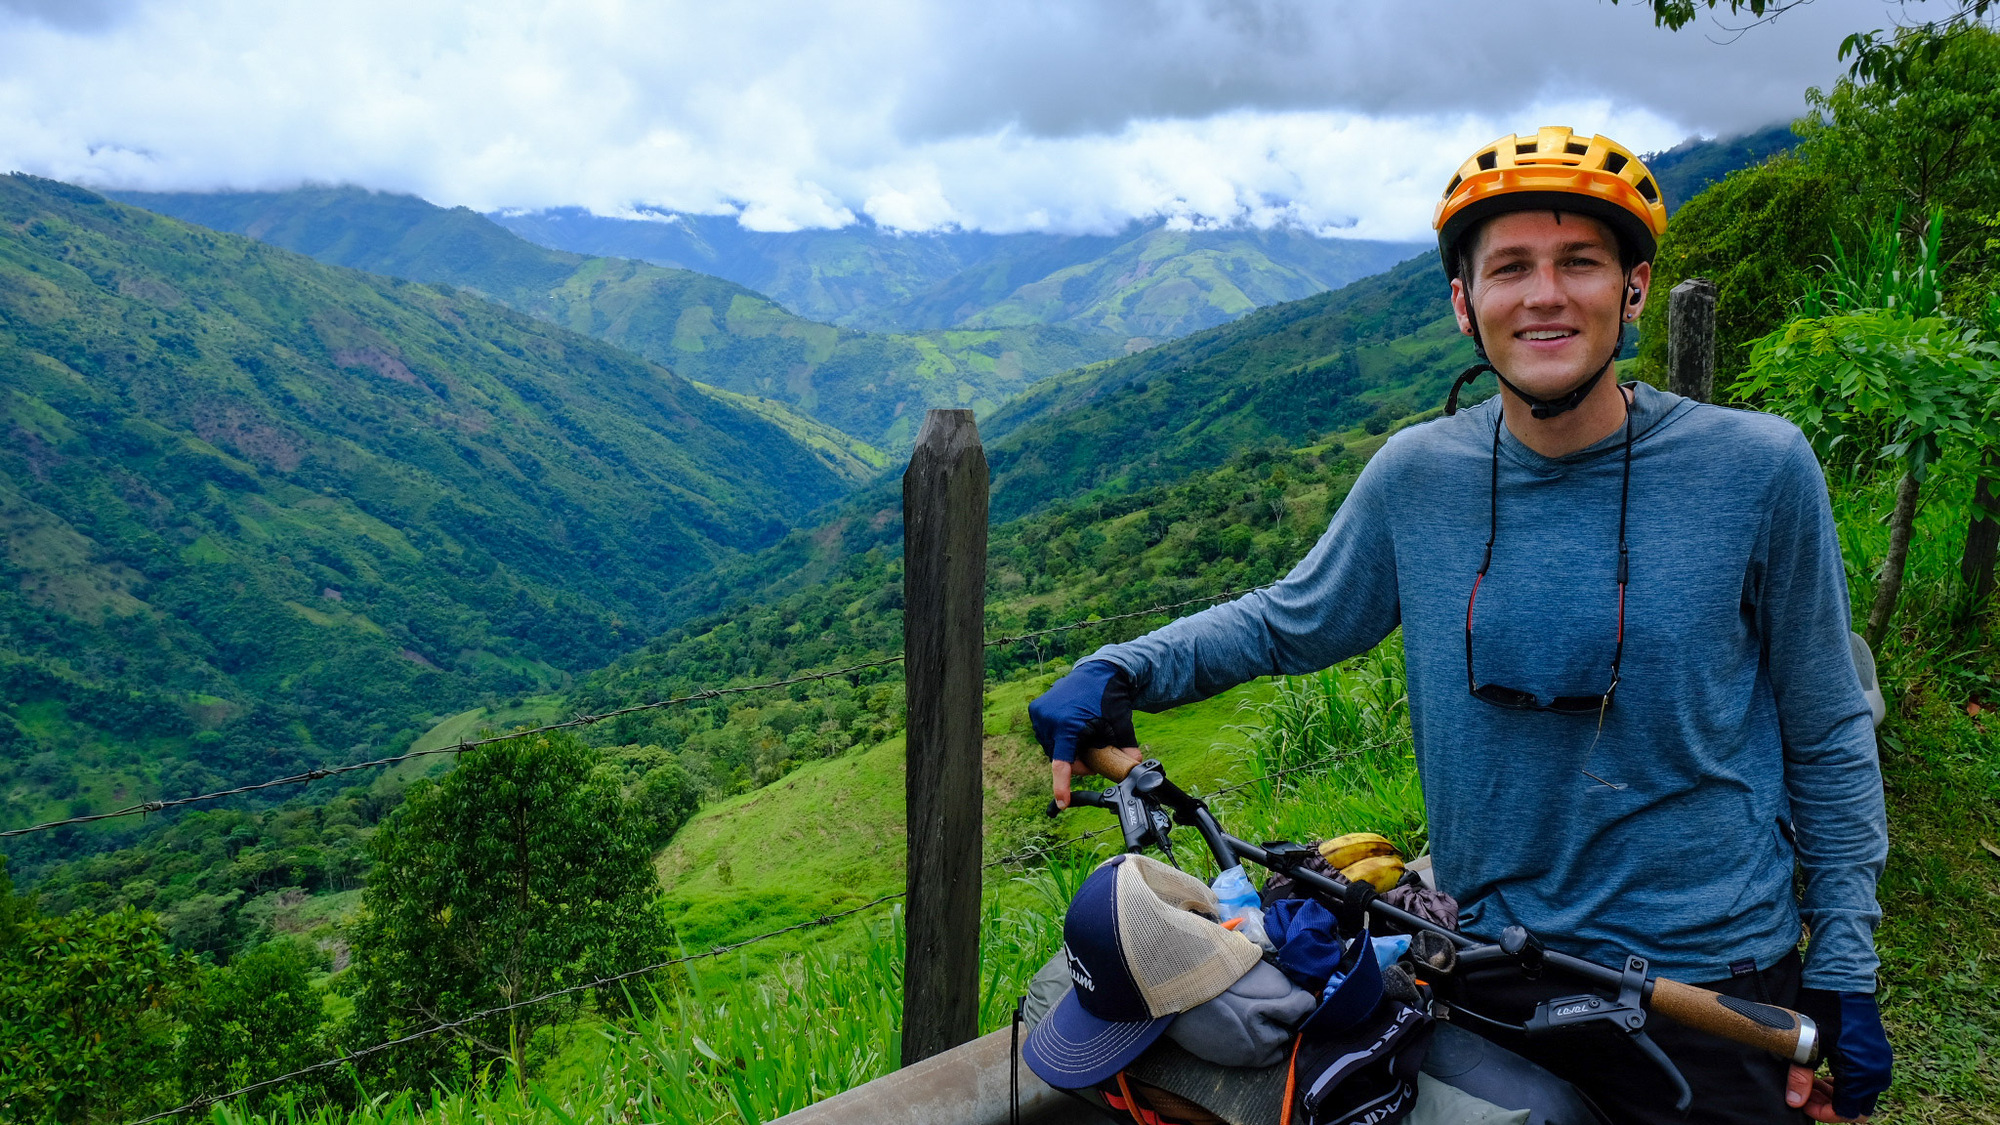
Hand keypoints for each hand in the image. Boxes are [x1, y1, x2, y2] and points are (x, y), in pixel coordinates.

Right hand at [1028, 661, 1139, 805]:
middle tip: (1094, 751)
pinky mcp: (1037, 709)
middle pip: (1060, 758)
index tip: (1062, 803)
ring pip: (1053, 748)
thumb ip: (1127, 749)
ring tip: (1084, 735)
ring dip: (1067, 749)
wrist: (1099, 671)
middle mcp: (1049, 719)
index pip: (1062, 763)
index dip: (1062, 786)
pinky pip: (1047, 735)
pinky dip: (1059, 738)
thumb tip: (1136, 768)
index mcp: (1067, 725)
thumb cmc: (1110, 698)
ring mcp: (1040, 713)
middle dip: (1077, 761)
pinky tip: (1074, 727)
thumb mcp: (1121, 726)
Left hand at [1793, 989, 1891, 1120]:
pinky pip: (1866, 1079)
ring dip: (1838, 1094)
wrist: (1842, 981)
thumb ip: (1800, 1076)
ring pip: (1862, 1095)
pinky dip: (1847, 1082)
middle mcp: (1877, 1072)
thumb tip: (1795, 1102)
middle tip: (1806, 1092)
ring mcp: (1880, 1062)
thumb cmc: (1824, 1010)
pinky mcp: (1878, 1053)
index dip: (1822, 1113)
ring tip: (1812, 1081)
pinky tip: (1826, 1072)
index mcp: (1862, 1074)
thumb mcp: (1808, 1045)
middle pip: (1857, 1108)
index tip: (1802, 1102)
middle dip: (1830, 1106)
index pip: (1846, 1113)